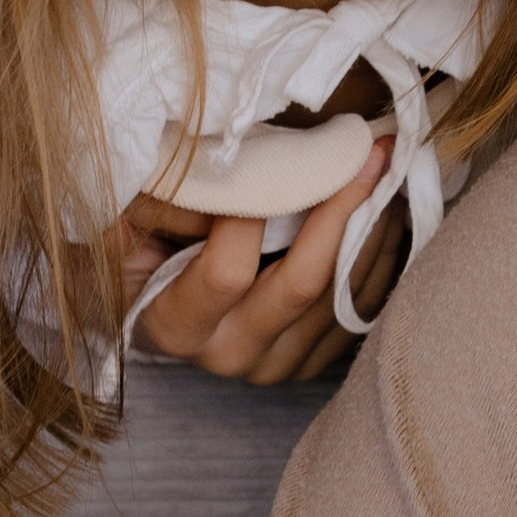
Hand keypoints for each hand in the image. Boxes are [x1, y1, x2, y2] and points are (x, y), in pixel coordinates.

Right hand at [128, 143, 396, 385]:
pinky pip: (362, 306)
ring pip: (342, 293)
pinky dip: (380, 254)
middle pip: (302, 283)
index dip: (252, 216)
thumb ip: (164, 201)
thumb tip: (229, 162)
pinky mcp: (312, 361)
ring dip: (373, 227)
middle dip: (340, 210)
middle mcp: (230, 354)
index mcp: (176, 326)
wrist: (162, 309)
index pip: (226, 271)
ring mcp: (277, 363)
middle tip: (368, 153)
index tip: (282, 160)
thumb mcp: (130, 225)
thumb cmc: (143, 253)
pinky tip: (386, 209)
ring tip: (386, 169)